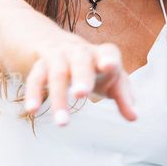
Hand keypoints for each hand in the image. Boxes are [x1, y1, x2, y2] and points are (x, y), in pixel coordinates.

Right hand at [22, 30, 138, 124]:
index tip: (109, 66)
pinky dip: (33, 93)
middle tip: (82, 94)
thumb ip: (123, 96)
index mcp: (100, 54)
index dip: (109, 59)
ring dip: (58, 97)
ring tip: (62, 123)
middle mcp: (79, 52)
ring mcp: (58, 57)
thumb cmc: (90, 66)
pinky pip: (35, 78)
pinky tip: (32, 110)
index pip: (108, 53)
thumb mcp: (109, 78)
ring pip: (57, 74)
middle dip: (81, 76)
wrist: (52, 42)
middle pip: (80, 60)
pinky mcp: (40, 65)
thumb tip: (134, 117)